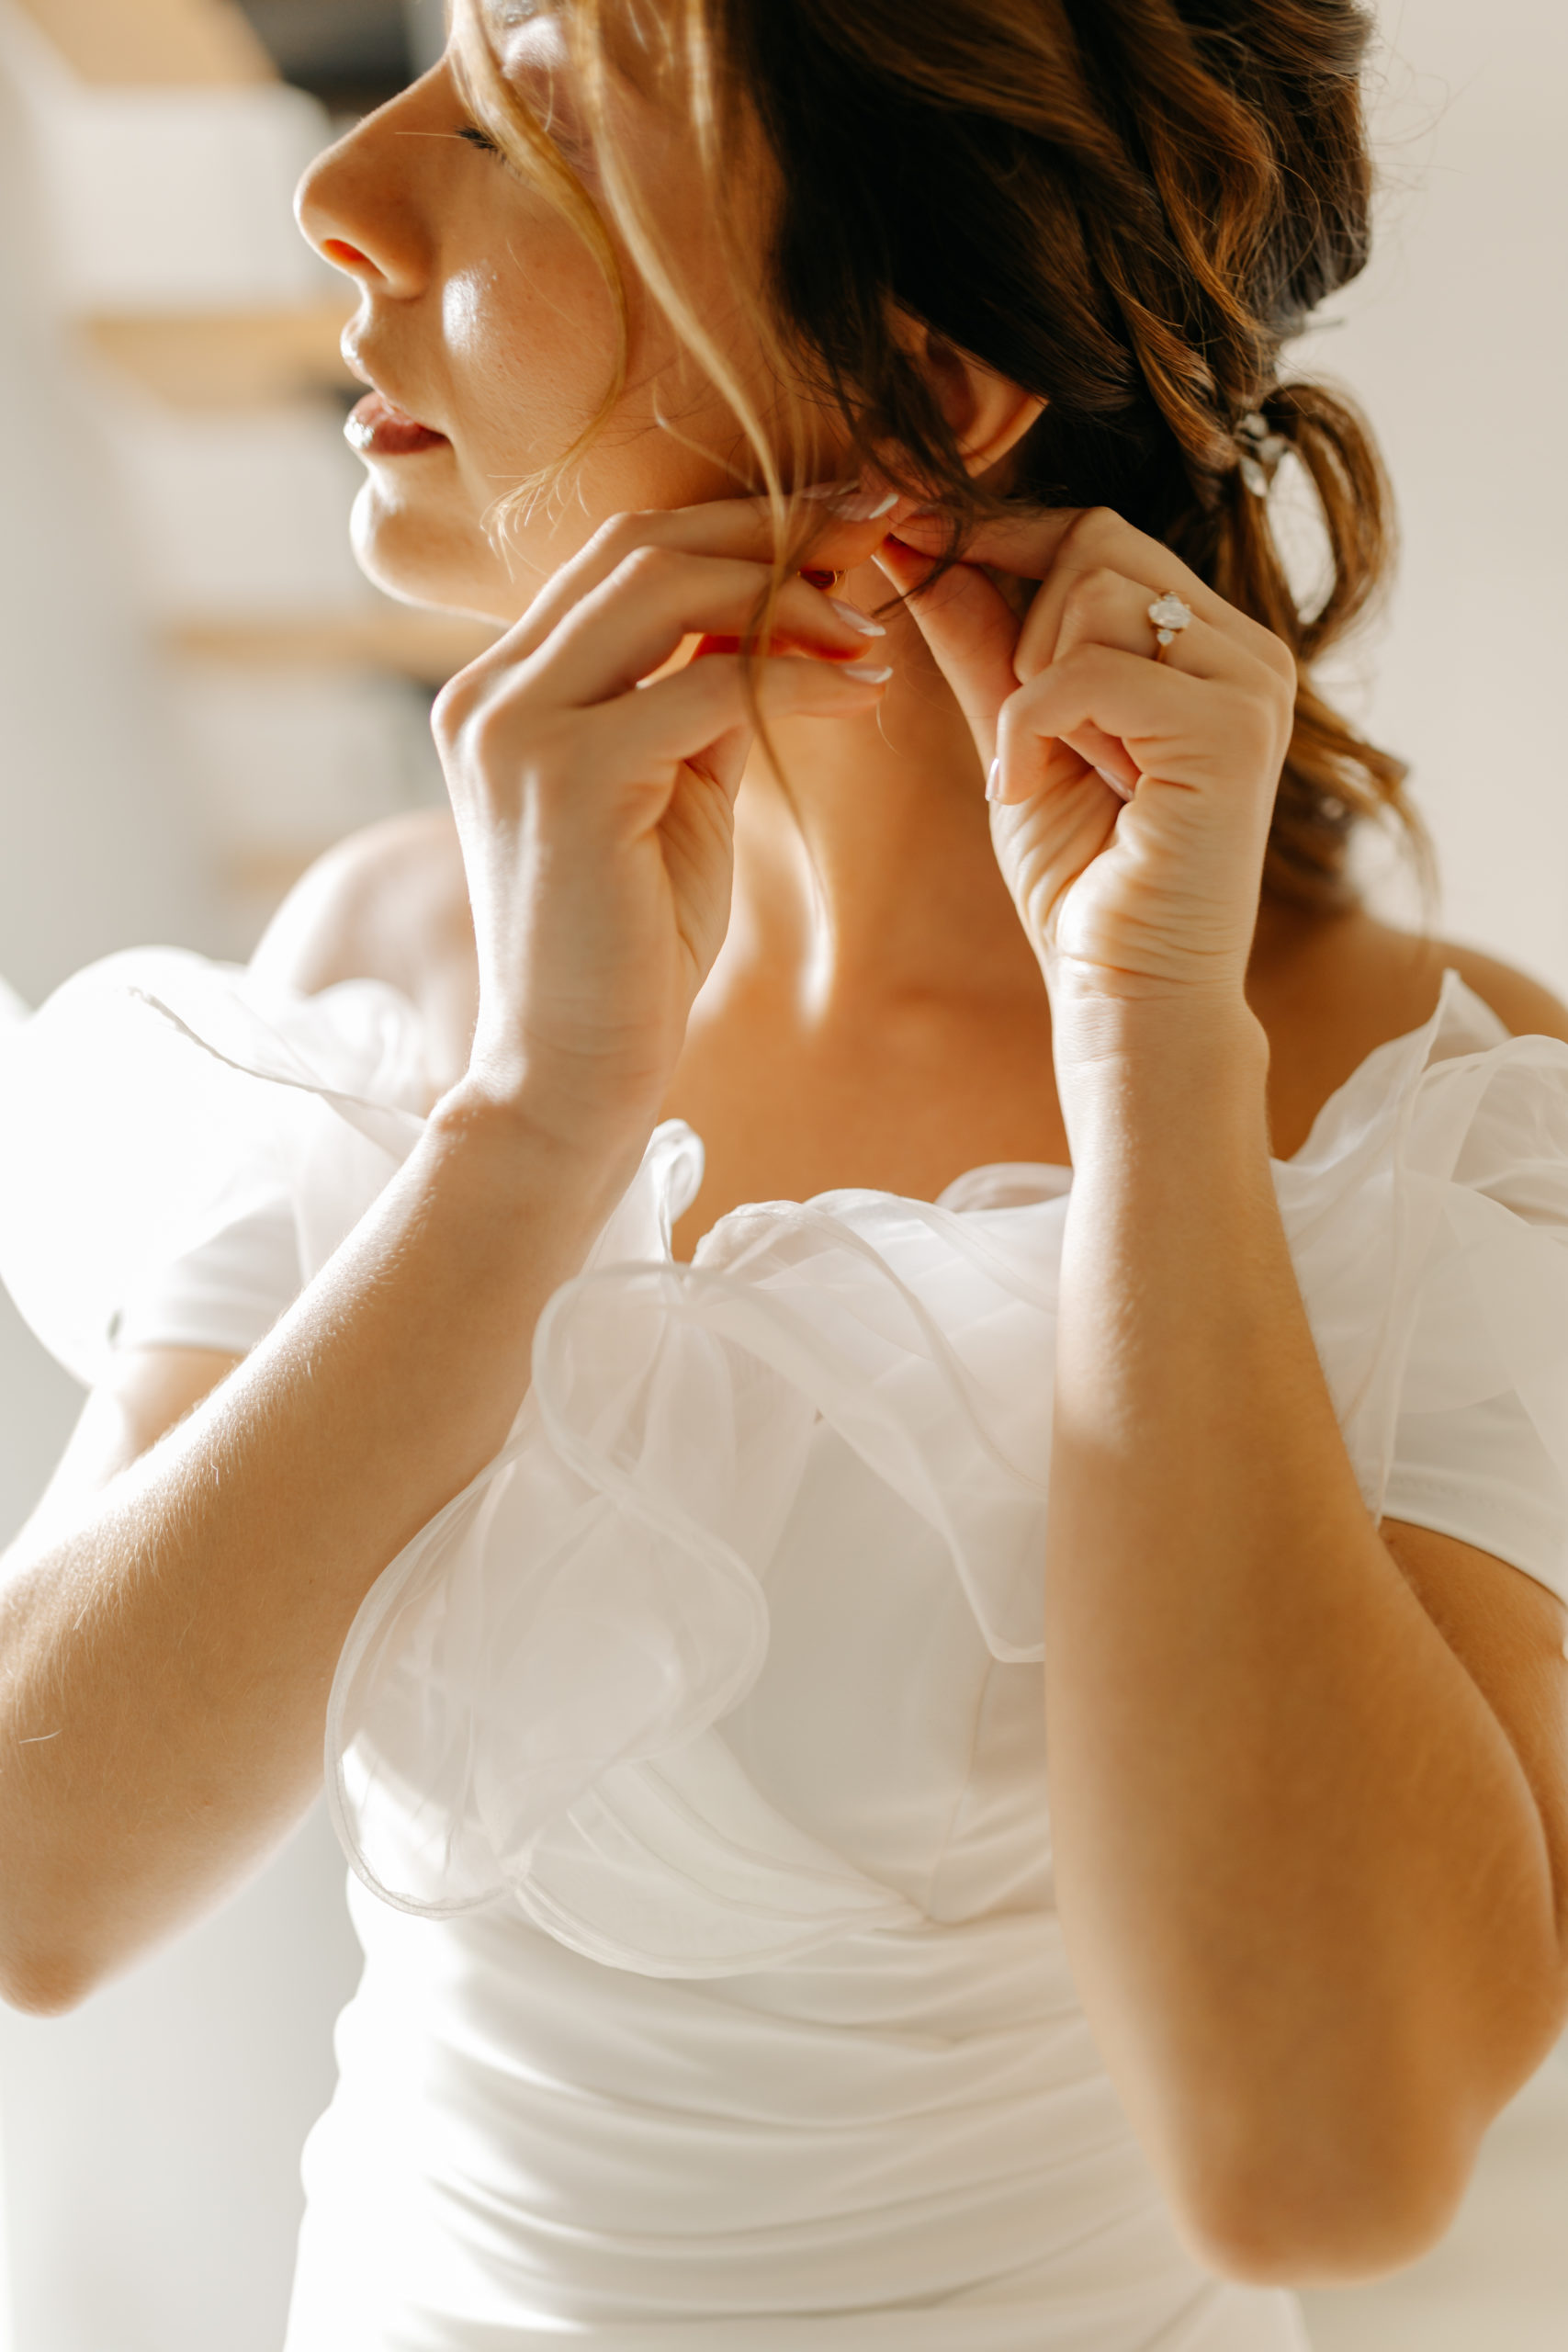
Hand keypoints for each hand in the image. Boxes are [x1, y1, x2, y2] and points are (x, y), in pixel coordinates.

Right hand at [432, 496, 893, 1163]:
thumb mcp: (673, 796)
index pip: (622, 557)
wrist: (572, 1075)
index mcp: (502, 690)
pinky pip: (705, 684)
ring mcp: (515, 727)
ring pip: (667, 587)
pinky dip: (798, 678)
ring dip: (790, 596)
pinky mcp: (565, 777)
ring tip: (873, 633)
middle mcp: (488, 692)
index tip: (842, 523)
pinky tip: (861, 696)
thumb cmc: (629, 950)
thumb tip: (783, 612)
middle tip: (880, 530)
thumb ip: (700, 699)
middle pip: (642, 545)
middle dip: (772, 529)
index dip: (739, 525)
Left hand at [877, 506, 1295, 1012]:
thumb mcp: (1013, 739)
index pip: (1099, 536)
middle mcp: (1245, 652)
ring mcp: (1250, 685)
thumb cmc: (1080, 887)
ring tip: (1051, 775)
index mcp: (1208, 647)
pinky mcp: (1232, 730)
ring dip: (1033, 692)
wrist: (1128, 999)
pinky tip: (1026, 791)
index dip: (1001, 537)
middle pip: (1095, 545)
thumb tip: (920, 542)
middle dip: (1022, 634)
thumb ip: (982, 641)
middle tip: (1025, 741)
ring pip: (1093, 595)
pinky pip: (1089, 670)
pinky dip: (1031, 727)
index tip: (909, 542)